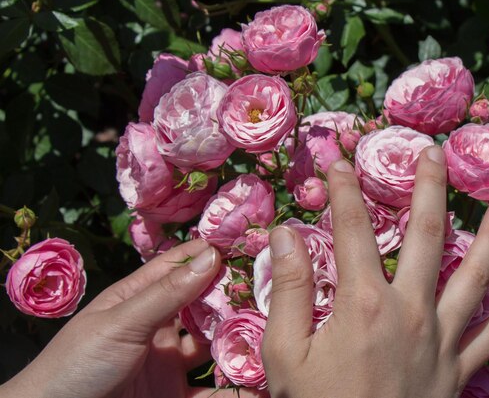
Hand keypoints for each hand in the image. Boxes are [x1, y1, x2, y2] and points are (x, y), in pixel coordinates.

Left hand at [0, 239, 266, 397]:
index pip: (181, 267)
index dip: (211, 253)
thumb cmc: (76, 365)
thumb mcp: (121, 323)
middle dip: (234, 296)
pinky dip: (235, 388)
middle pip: (203, 304)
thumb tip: (211, 255)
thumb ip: (167, 293)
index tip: (249, 244)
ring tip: (272, 328)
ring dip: (238, 338)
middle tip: (271, 286)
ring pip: (213, 345)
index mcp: (139, 299)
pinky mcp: (175, 395)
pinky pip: (212, 391)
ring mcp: (168, 362)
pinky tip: (259, 379)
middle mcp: (159, 326)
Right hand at [261, 145, 488, 397]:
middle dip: (429, 189)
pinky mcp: (458, 369)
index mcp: (363, 303)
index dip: (343, 190)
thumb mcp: (285, 354)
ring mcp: (440, 338)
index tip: (338, 160)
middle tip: (434, 154)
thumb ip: (288, 290)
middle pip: (424, 235)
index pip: (352, 229)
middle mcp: (410, 310)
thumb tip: (285, 235)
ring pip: (474, 277)